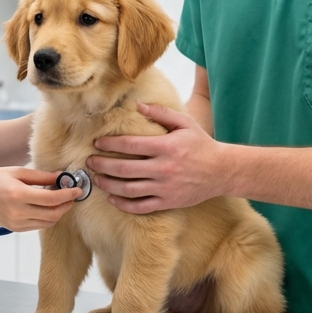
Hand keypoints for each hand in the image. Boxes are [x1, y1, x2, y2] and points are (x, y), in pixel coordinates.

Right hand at [0, 168, 80, 231]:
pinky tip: (48, 206)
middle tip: (72, 194)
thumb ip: (40, 176)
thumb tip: (61, 177)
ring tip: (61, 199)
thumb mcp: (16, 172)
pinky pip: (39, 225)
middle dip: (66, 205)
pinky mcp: (15, 229)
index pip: (51, 199)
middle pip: (53, 214)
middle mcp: (18, 212)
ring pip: (48, 222)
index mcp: (18, 195)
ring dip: (59, 212)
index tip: (77, 189)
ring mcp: (16, 223)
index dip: (67, 194)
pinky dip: (48, 217)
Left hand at [88, 103, 229, 213]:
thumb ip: (160, 113)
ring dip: (108, 184)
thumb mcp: (184, 123)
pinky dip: (123, 204)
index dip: (110, 144)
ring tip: (96, 178)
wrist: (221, 171)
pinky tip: (112, 199)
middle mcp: (163, 169)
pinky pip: (140, 207)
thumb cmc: (201, 144)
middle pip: (124, 169)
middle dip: (102, 165)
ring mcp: (165, 188)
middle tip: (90, 161)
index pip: (130, 145)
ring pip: (128, 189)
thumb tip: (137, 105)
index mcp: (166, 147)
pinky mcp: (168, 202)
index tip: (97, 143)